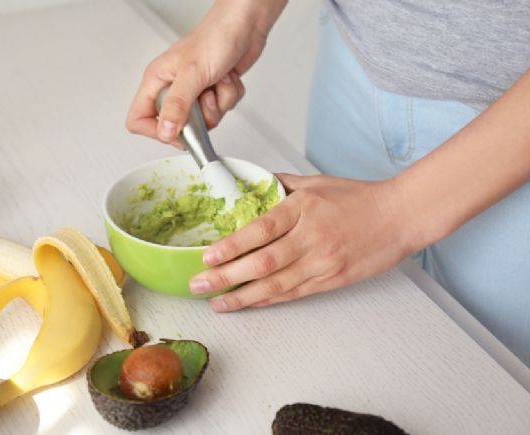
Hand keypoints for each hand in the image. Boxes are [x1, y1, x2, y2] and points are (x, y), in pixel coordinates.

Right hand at [126, 1, 284, 146]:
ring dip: (218, 104)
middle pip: (176, 126)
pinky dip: (229, 97)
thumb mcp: (192, 74)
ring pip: (203, 122)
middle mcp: (173, 88)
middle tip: (204, 99)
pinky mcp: (212, 93)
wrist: (245, 25)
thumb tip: (165, 132)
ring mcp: (193, 92)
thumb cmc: (215, 36)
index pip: (138, 119)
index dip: (155, 131)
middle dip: (198, 117)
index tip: (176, 130)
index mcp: (157, 81)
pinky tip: (227, 79)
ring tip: (217, 82)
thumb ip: (177, 106)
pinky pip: (220, 112)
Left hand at [189, 173, 415, 311]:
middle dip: (227, 277)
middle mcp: (312, 237)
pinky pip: (294, 294)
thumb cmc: (359, 197)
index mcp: (305, 208)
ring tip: (216, 303)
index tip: (209, 256)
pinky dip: (268, 301)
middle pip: (263, 263)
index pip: (262, 230)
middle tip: (199, 285)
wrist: (401, 216)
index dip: (233, 246)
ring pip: (276, 285)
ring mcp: (323, 262)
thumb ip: (279, 186)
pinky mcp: (332, 280)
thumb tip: (248, 185)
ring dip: (242, 297)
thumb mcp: (315, 182)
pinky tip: (248, 304)